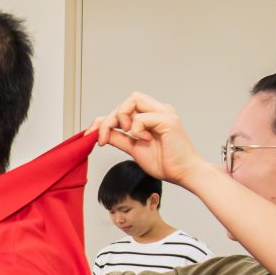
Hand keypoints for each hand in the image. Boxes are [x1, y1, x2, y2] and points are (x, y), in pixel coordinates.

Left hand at [92, 92, 206, 187]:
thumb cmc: (166, 163)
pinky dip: (137, 129)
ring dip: (122, 118)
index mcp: (151, 116)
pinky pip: (142, 117)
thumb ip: (119, 138)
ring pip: (133, 100)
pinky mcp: (168, 120)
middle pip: (127, 100)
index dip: (104, 119)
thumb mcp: (134, 148)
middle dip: (110, 118)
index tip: (90, 134)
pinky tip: (144, 140)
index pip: (123, 108)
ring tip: (128, 135)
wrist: (185, 174)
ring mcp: (164, 113)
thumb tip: (100, 132)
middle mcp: (158, 110)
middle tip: (104, 138)